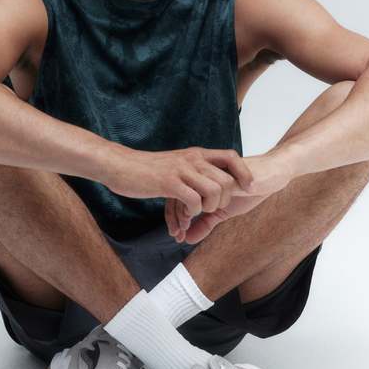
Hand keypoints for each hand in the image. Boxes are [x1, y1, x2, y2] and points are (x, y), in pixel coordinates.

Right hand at [102, 145, 255, 235]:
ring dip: (210, 208)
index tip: (247, 188)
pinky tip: (184, 215)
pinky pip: (194, 201)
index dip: (244, 173)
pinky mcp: (169, 183)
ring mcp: (181, 170)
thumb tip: (209, 179)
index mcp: (196, 154)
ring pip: (214, 191)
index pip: (231, 157)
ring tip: (198, 212)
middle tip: (213, 209)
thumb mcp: (176, 164)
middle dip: (226, 200)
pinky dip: (193, 212)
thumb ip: (193, 169)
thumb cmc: (147, 169)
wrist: (121, 166)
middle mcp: (192, 159)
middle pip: (227, 180)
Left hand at [169, 148, 295, 244]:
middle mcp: (201, 174)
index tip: (176, 235)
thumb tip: (186, 239)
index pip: (175, 197)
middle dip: (177, 218)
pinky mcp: (226, 174)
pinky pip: (211, 189)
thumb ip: (204, 223)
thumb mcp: (222, 211)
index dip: (173, 218)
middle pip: (178, 193)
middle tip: (179, 235)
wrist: (270, 175)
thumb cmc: (246, 191)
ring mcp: (212, 173)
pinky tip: (211, 212)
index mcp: (198, 181)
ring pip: (192, 191)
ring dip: (191, 210)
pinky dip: (209, 204)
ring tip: (195, 221)